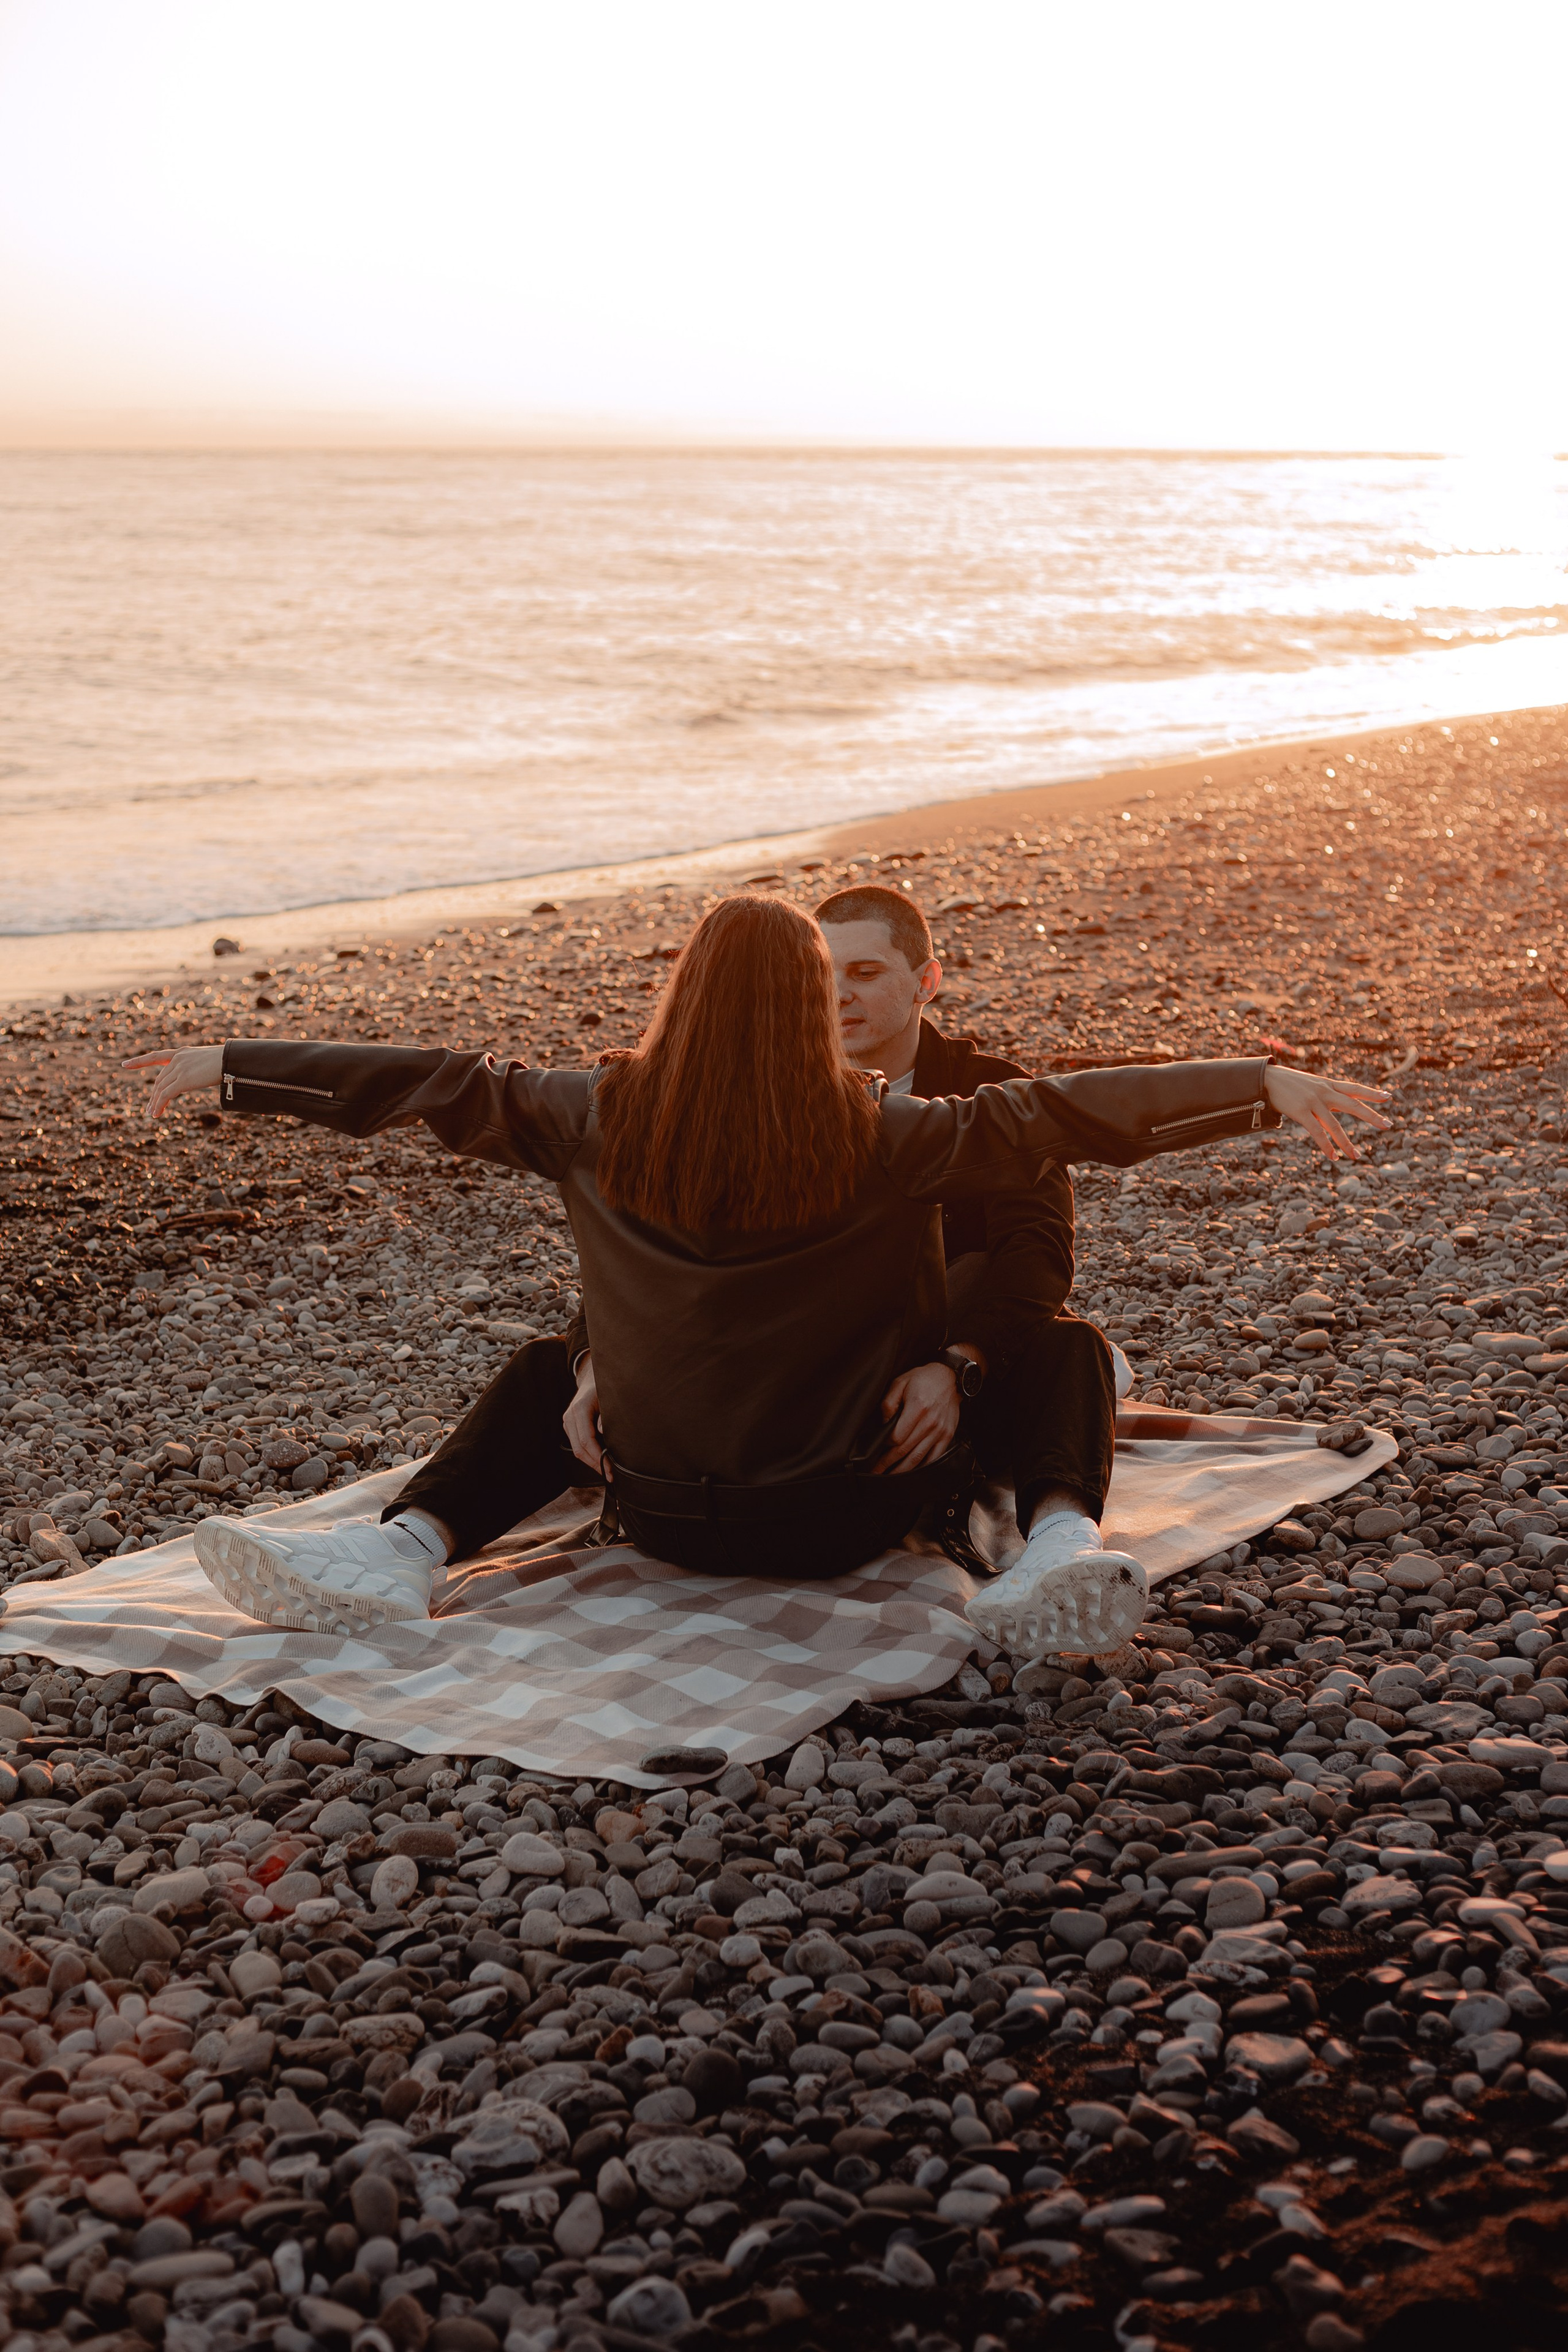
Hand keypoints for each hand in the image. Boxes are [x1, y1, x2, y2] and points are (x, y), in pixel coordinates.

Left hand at [122, 1045, 225, 1119]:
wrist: (233, 1060)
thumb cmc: (230, 1062)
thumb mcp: (211, 1063)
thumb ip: (201, 1069)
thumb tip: (208, 1076)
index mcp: (183, 1053)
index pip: (156, 1056)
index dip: (139, 1061)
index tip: (124, 1064)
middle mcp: (178, 1059)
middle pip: (159, 1079)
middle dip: (154, 1094)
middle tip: (150, 1107)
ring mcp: (179, 1069)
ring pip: (160, 1088)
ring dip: (155, 1102)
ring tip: (152, 1113)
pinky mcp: (183, 1080)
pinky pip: (166, 1095)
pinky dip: (159, 1105)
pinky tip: (156, 1114)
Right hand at [562, 1353, 603, 1476]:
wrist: (590, 1378)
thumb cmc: (602, 1387)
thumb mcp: (608, 1398)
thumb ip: (606, 1416)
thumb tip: (603, 1432)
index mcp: (579, 1409)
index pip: (587, 1440)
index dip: (598, 1457)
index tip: (610, 1468)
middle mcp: (570, 1417)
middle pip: (580, 1449)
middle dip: (595, 1464)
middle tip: (610, 1476)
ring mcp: (567, 1421)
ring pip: (577, 1449)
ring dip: (591, 1462)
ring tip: (606, 1471)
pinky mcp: (570, 1425)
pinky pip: (577, 1444)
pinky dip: (588, 1454)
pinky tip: (599, 1461)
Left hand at [869, 1360, 960, 1474]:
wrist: (950, 1378)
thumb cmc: (924, 1379)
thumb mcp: (900, 1382)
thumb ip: (889, 1402)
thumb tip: (883, 1422)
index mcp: (918, 1409)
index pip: (897, 1437)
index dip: (885, 1445)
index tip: (877, 1448)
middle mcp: (930, 1423)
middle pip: (905, 1451)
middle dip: (888, 1464)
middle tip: (875, 1472)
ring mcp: (940, 1431)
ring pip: (919, 1458)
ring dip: (903, 1470)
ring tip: (890, 1477)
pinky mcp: (947, 1436)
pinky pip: (934, 1457)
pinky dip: (923, 1467)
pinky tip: (912, 1472)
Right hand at [1263, 1064, 1389, 1160]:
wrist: (1266, 1079)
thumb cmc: (1288, 1084)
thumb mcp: (1311, 1084)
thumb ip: (1326, 1094)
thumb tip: (1339, 1104)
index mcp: (1328, 1084)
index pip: (1354, 1088)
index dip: (1371, 1093)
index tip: (1388, 1097)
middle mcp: (1324, 1091)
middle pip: (1353, 1104)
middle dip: (1371, 1116)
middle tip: (1387, 1125)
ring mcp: (1313, 1101)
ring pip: (1335, 1125)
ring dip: (1346, 1143)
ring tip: (1357, 1156)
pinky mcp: (1301, 1112)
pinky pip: (1317, 1132)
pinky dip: (1326, 1146)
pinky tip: (1333, 1156)